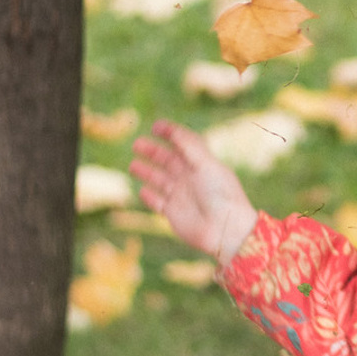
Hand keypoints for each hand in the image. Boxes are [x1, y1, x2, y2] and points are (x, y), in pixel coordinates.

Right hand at [131, 121, 258, 265]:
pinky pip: (158, 202)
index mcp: (203, 164)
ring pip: (160, 180)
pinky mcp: (174, 213)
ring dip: (147, 172)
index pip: (185, 144)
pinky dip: (149, 196)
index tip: (155, 126)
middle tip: (136, 144)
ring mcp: (182, 196)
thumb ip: (190, 147)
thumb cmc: (220, 194)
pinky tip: (142, 190)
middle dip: (153, 151)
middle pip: (169, 160)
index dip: (171, 134)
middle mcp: (192, 178)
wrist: (224, 229)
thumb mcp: (206, 165)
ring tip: (133, 165)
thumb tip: (173, 130)